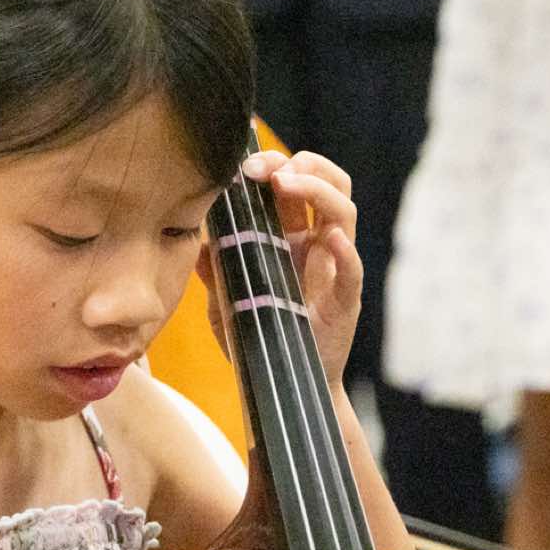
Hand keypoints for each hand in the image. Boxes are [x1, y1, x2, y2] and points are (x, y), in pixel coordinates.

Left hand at [229, 149, 361, 382]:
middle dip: (302, 165)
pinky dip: (344, 251)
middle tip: (268, 170)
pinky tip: (328, 238)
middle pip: (329, 184)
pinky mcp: (345, 301)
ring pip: (344, 213)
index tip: (246, 166)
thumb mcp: (224, 299)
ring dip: (319, 190)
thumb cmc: (257, 335)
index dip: (277, 165)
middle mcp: (317, 245)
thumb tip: (197, 240)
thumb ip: (213, 269)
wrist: (280, 384)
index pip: (296, 183)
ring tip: (289, 183)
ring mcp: (334, 269)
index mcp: (290, 236)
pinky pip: (352, 270)